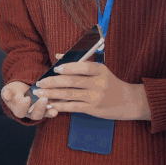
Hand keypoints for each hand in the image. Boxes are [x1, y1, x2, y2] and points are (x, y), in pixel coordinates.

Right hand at [0, 80, 52, 120]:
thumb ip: (7, 93)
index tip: (27, 98)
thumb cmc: (14, 91)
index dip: (23, 106)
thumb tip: (5, 95)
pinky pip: (50, 112)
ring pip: (43, 114)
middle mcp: (28, 113)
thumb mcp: (9, 90)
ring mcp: (37, 112)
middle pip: (34, 115)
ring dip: (48, 109)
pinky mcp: (45, 109)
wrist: (22, 90)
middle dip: (39, 108)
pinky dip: (54, 109)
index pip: (20, 111)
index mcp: (17, 109)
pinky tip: (58, 105)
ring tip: (52, 104)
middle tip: (43, 99)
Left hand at [31, 55, 150, 119]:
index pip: (84, 67)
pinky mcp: (93, 109)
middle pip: (73, 81)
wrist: (125, 101)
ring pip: (70, 95)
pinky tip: (50, 104)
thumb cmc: (108, 82)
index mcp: (100, 70)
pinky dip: (60, 106)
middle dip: (54, 82)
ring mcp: (96, 97)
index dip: (69, 67)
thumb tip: (58, 55)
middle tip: (40, 82)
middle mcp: (99, 83)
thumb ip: (79, 62)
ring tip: (39, 93)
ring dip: (52, 94)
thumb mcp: (99, 70)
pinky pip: (73, 107)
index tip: (55, 68)